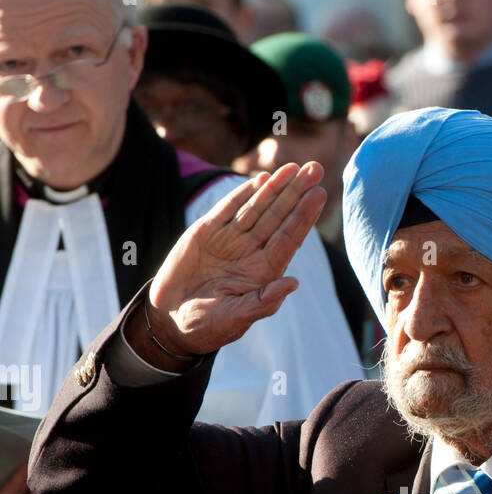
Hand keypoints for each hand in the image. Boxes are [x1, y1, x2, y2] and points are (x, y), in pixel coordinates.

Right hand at [147, 160, 327, 356]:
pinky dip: (244, 193)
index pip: (288, 238)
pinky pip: (229, 208)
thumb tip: (294, 283)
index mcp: (263, 272)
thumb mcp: (236, 319)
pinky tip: (262, 180)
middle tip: (315, 169)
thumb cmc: (207, 326)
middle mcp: (250, 252)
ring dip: (275, 187)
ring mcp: (229, 240)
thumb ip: (264, 301)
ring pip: (256, 208)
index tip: (319, 195)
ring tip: (293, 167)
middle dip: (296, 192)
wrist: (170, 320)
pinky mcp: (206, 232)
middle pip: (278, 217)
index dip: (303, 216)